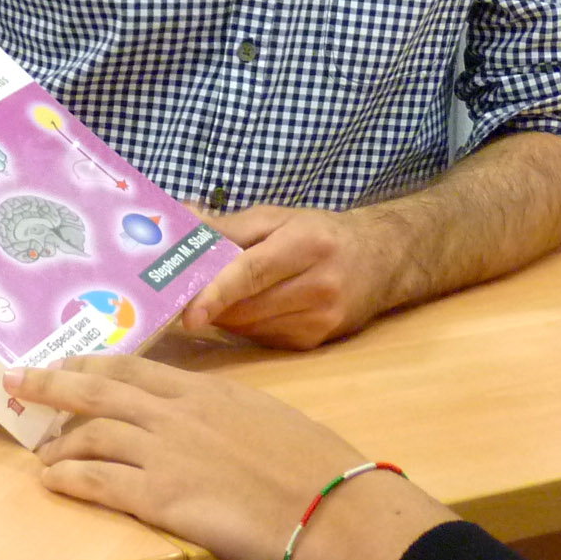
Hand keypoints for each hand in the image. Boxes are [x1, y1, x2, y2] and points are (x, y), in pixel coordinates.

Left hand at [10, 353, 453, 559]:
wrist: (329, 506)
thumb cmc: (313, 466)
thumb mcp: (268, 418)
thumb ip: (229, 414)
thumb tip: (213, 422)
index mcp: (207, 391)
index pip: (136, 369)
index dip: (95, 363)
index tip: (70, 360)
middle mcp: (177, 414)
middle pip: (100, 388)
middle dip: (55, 382)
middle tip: (21, 379)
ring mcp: (165, 453)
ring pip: (92, 433)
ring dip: (59, 441)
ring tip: (39, 449)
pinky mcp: (161, 497)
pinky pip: (99, 482)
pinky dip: (69, 479)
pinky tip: (51, 479)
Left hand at [183, 205, 401, 348]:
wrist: (381, 260)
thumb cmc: (320, 233)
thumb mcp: (277, 217)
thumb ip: (227, 225)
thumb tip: (179, 221)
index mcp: (307, 245)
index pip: (253, 273)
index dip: (217, 293)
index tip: (188, 314)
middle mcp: (319, 286)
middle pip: (246, 306)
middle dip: (209, 302)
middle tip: (182, 291)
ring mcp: (320, 320)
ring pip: (250, 327)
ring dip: (225, 314)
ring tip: (218, 294)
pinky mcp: (315, 342)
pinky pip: (262, 339)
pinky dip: (246, 325)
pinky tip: (251, 306)